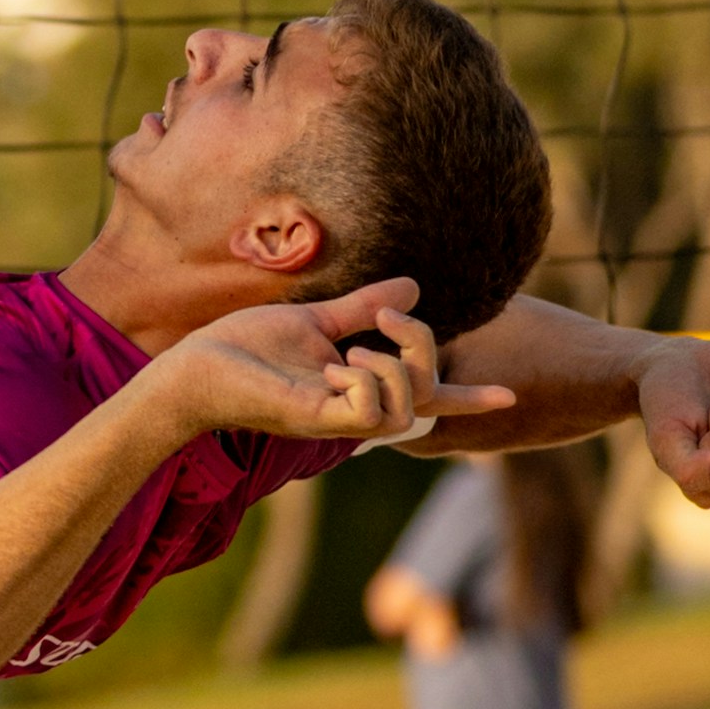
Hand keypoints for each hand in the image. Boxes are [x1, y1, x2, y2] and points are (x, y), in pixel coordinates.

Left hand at [171, 280, 518, 451]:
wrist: (196, 366)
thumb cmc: (246, 348)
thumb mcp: (315, 319)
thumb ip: (363, 309)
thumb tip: (412, 289)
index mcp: (358, 387)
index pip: (423, 396)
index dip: (468, 396)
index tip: (513, 395)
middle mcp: (354, 409)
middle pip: (425, 393)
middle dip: (423, 348)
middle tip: (387, 319)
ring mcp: (336, 418)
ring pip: (404, 411)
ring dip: (392, 370)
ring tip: (352, 350)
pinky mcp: (313, 419)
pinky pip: (367, 415)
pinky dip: (366, 385)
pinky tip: (338, 367)